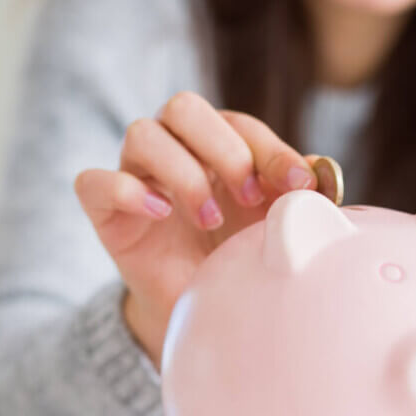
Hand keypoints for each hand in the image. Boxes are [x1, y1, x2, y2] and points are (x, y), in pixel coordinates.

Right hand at [74, 91, 316, 365]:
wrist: (197, 308)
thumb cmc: (237, 256)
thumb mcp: (273, 225)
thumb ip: (295, 196)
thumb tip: (322, 174)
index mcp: (217, 144)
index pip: (239, 123)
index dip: (270, 149)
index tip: (298, 185)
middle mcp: (173, 149)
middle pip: (183, 107)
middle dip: (223, 148)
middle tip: (248, 196)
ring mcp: (135, 175)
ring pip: (142, 134)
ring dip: (184, 173)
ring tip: (211, 219)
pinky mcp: (104, 211)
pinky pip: (93, 181)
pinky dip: (127, 191)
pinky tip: (162, 215)